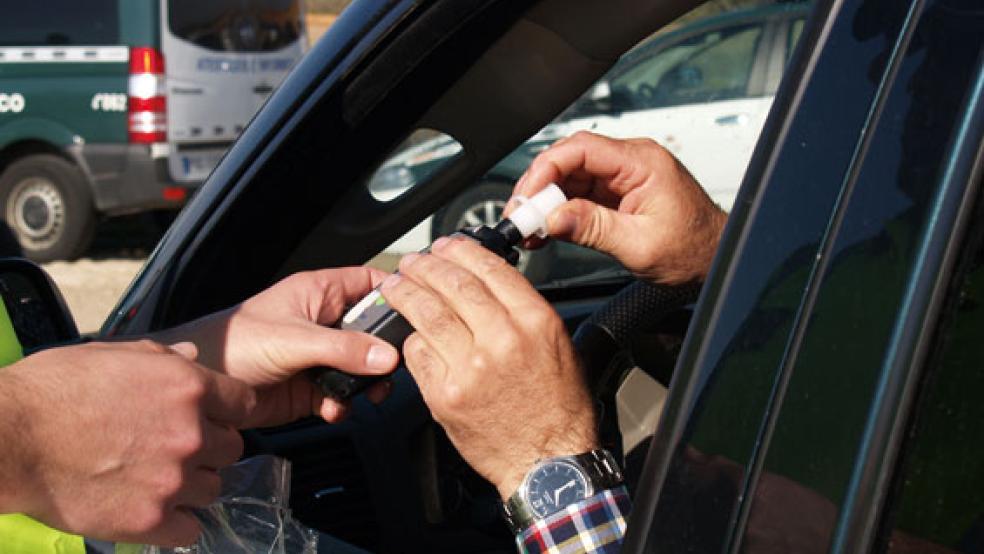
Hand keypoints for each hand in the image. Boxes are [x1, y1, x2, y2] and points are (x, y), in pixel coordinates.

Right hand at [0, 340, 253, 545]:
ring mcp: (172, 479)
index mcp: (188, 387)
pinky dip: (176, 523)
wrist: (9, 438)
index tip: (211, 416)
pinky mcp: (150, 519)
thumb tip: (194, 357)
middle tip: (177, 448)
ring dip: (192, 485)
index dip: (228, 411)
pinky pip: (190, 529)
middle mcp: (190, 433)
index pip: (244, 404)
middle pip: (231, 449)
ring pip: (213, 489)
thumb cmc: (54, 389)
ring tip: (159, 479)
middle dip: (209, 448)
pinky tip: (153, 509)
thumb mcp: (114, 353)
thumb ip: (164, 357)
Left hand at [156, 267, 399, 427]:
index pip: (368, 282)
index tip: (416, 311)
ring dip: (367, 383)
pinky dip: (344, 404)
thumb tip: (387, 356)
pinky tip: (333, 408)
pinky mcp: (309, 387)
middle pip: (372, 330)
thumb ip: (343, 349)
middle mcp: (322, 322)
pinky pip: (341, 394)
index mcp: (319, 293)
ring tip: (367, 394)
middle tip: (392, 368)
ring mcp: (317, 356)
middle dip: (385, 351)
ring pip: (361, 366)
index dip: (394, 293)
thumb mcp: (294, 340)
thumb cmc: (232, 344)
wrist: (200, 389)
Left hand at [380, 237, 597, 499]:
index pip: (489, 269)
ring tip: (396, 285)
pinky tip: (408, 332)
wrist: (548, 462)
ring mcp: (470, 368)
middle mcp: (503, 339)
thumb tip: (489, 282)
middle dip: (426, 266)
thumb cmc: (557, 408)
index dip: (461, 251)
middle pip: (453, 285)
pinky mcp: (445, 394)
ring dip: (405, 293)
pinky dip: (411, 340)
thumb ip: (524, 311)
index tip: (448, 246)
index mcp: (535, 321)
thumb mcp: (559, 345)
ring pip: (427, 314)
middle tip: (413, 261)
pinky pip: (418, 354)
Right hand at [511, 131, 727, 284]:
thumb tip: (554, 218)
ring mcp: (623, 177)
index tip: (528, 197)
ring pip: (570, 177)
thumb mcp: (640, 244)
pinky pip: (579, 194)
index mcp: (642, 163)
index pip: (581, 148)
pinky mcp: (617, 194)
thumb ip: (594, 228)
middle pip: (570, 160)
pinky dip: (559, 211)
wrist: (716, 259)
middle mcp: (631, 162)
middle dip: (539, 187)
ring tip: (529, 228)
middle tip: (521, 216)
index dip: (546, 169)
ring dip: (546, 201)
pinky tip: (546, 229)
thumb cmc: (694, 249)